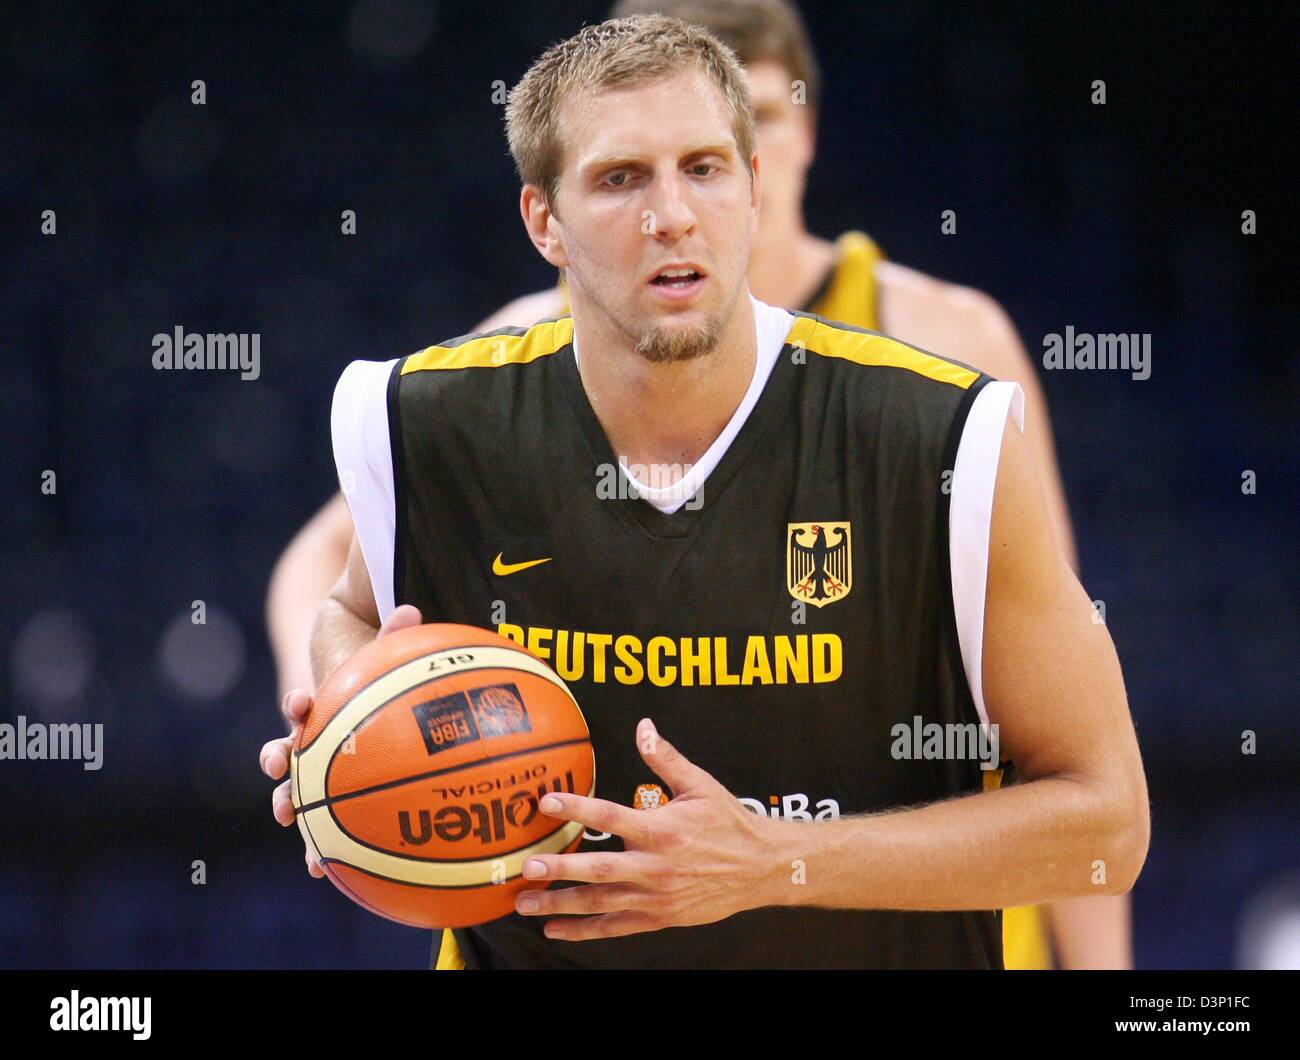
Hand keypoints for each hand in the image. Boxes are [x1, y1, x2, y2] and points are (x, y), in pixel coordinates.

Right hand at [259, 604, 423, 876]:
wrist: (352, 685)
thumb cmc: (376, 676)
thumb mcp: (384, 656)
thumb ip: (394, 635)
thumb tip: (410, 610)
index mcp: (320, 710)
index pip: (302, 706)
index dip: (298, 706)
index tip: (299, 704)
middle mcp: (313, 742)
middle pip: (288, 754)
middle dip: (280, 764)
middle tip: (280, 773)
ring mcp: (320, 770)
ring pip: (300, 794)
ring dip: (295, 814)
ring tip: (299, 840)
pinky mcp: (333, 796)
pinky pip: (328, 823)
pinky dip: (324, 846)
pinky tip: (321, 872)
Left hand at [512, 718, 782, 940]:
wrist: (761, 868)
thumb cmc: (729, 822)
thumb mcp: (700, 784)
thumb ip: (665, 758)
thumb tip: (643, 726)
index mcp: (663, 830)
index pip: (611, 816)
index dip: (577, 808)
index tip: (547, 802)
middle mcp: (656, 867)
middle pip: (599, 869)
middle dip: (561, 869)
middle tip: (527, 866)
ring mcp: (657, 897)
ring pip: (601, 903)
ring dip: (561, 905)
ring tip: (526, 903)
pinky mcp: (660, 918)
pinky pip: (617, 927)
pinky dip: (585, 931)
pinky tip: (556, 929)